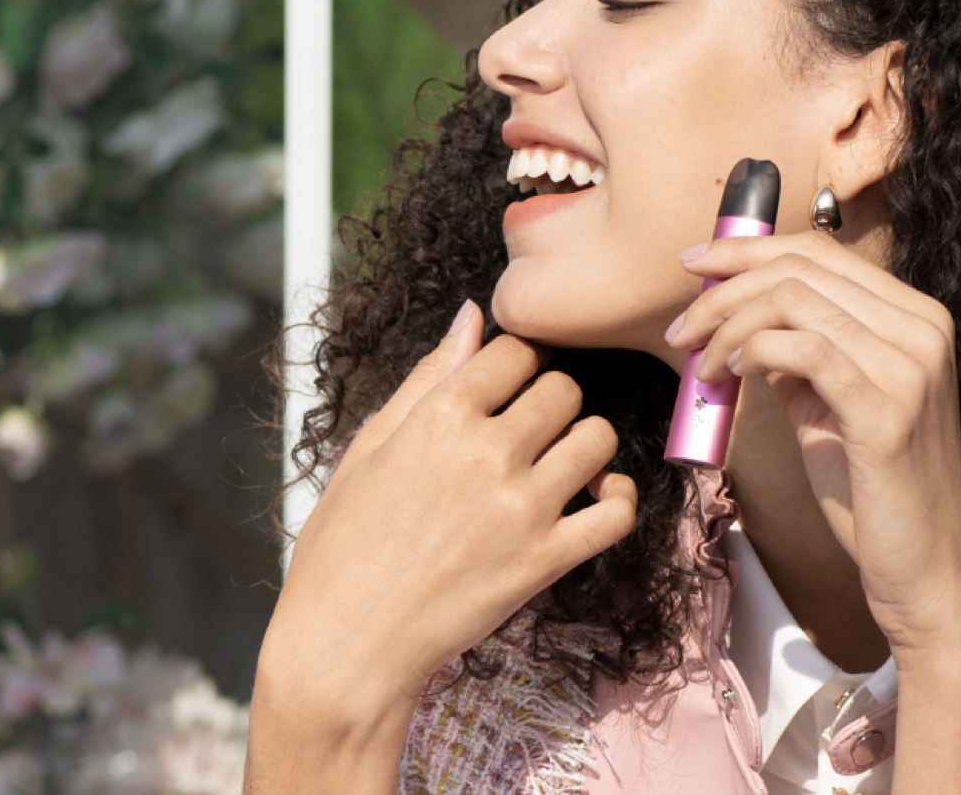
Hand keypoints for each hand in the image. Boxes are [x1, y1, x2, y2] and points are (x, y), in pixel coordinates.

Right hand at [248, 303, 636, 790]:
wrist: (345, 644)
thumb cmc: (343, 548)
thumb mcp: (368, 448)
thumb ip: (426, 379)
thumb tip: (469, 316)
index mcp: (438, 418)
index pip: (514, 350)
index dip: (518, 363)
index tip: (511, 386)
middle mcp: (486, 453)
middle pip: (562, 388)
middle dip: (552, 401)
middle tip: (534, 429)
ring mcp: (521, 507)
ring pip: (597, 438)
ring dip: (586, 444)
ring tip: (562, 463)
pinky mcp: (545, 559)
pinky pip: (616, 512)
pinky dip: (617, 499)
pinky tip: (594, 499)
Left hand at [669, 234, 960, 662]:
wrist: (927, 574)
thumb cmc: (875, 496)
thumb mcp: (833, 408)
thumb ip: (800, 359)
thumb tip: (740, 326)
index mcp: (915, 318)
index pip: (820, 250)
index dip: (748, 248)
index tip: (694, 263)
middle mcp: (922, 329)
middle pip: (801, 266)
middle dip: (724, 286)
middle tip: (680, 326)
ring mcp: (911, 366)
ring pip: (794, 299)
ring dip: (728, 324)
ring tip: (700, 364)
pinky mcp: (888, 409)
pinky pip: (804, 349)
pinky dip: (752, 350)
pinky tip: (730, 375)